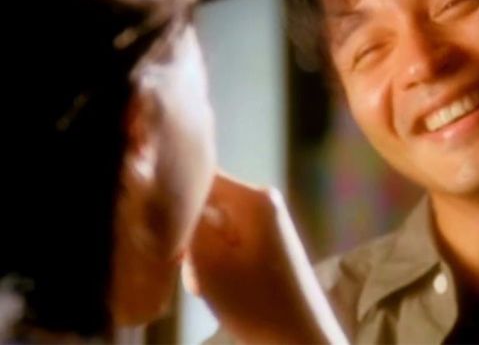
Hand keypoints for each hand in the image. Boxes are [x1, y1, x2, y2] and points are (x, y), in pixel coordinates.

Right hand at [183, 172, 346, 343]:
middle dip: (188, 234)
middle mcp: (261, 200)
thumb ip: (186, 223)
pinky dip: (216, 262)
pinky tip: (218, 288)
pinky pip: (227, 241)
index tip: (155, 224)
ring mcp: (264, 222)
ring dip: (200, 255)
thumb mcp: (209, 262)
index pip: (198, 174)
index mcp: (253, 197)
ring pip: (211, 226)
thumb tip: (169, 197)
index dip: (173, 196)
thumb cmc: (258, 303)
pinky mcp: (264, 243)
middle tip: (188, 268)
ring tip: (207, 286)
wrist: (301, 340)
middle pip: (204, 201)